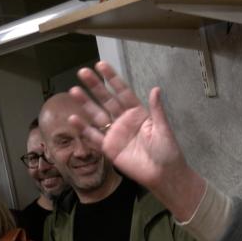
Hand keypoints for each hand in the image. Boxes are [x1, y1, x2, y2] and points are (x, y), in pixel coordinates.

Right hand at [68, 63, 205, 219]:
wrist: (164, 174)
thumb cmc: (167, 151)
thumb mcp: (163, 128)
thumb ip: (156, 110)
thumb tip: (155, 88)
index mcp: (138, 113)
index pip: (123, 92)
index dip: (112, 79)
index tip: (101, 65)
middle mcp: (124, 120)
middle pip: (107, 100)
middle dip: (95, 86)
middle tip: (82, 72)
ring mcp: (115, 134)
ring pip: (97, 115)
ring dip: (86, 104)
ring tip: (74, 90)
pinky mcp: (109, 148)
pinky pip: (94, 137)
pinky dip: (84, 129)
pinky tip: (74, 118)